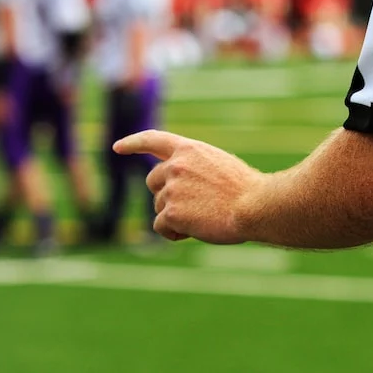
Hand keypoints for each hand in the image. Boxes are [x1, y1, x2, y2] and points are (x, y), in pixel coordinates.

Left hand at [113, 130, 264, 243]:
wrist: (255, 205)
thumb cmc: (247, 190)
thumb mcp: (220, 166)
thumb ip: (196, 169)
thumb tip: (179, 190)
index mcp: (190, 150)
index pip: (154, 140)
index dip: (133, 143)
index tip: (117, 148)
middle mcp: (176, 165)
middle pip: (153, 182)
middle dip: (166, 195)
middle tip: (193, 207)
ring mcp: (172, 189)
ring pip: (158, 207)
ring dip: (175, 216)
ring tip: (204, 218)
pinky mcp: (171, 212)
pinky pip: (161, 227)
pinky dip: (175, 233)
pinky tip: (196, 231)